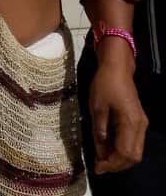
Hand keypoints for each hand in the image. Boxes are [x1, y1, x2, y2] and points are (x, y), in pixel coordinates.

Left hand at [87, 57, 146, 173]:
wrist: (117, 69)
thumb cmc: (104, 85)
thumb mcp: (96, 108)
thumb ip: (99, 131)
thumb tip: (99, 151)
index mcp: (130, 122)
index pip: (124, 153)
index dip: (111, 164)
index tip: (96, 168)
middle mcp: (140, 126)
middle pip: (134, 156)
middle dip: (117, 165)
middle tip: (98, 166)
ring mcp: (142, 124)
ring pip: (136, 151)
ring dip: (120, 158)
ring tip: (101, 159)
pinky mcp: (139, 121)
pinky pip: (134, 142)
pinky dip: (123, 150)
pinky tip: (108, 149)